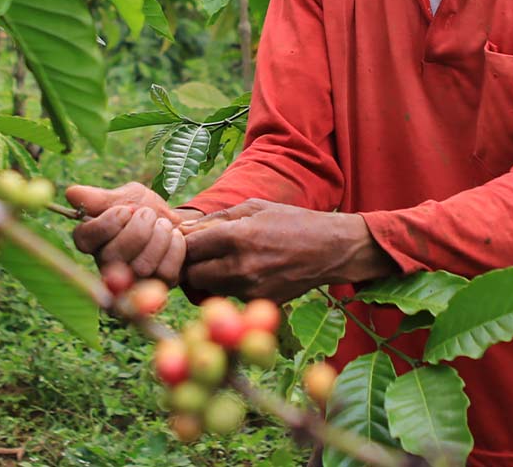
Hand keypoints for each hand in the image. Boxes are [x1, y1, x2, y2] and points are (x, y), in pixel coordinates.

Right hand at [66, 183, 190, 285]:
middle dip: (138, 229)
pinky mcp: (157, 286)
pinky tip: (174, 235)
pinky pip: (165, 273)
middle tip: (148, 214)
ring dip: (158, 236)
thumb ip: (100, 198)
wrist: (174, 220)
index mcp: (92, 241)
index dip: (106, 224)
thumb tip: (71, 194)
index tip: (125, 210)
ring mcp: (132, 280)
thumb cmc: (144, 207)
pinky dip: (174, 247)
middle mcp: (106, 265)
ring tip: (162, 224)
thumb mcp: (125, 196)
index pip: (84, 238)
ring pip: (141, 267)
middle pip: (113, 256)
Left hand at [181, 199, 394, 302]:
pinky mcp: (259, 304)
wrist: (330, 249)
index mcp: (237, 236)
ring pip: (208, 290)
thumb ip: (216, 219)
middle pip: (191, 275)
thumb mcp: (253, 207)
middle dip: (190, 265)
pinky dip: (229, 287)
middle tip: (199, 255)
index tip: (184, 240)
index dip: (181, 244)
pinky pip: (230, 297)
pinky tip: (243, 272)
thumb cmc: (291, 221)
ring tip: (222, 262)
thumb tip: (183, 228)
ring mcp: (250, 289)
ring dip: (207, 278)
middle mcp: (240, 267)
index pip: (188, 248)